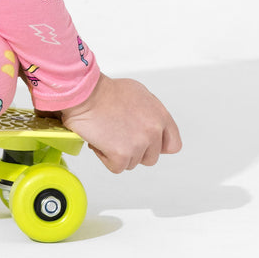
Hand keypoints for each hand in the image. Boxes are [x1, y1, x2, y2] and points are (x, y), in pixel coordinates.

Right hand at [60, 73, 180, 173]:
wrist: (85, 92)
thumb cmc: (105, 90)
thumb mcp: (138, 93)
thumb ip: (150, 113)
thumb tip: (148, 125)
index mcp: (160, 115)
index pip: (173, 145)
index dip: (158, 146)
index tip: (146, 143)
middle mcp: (153, 130)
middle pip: (151, 157)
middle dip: (135, 150)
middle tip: (119, 135)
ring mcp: (139, 144)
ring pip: (133, 163)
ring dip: (119, 153)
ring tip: (106, 133)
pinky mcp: (122, 155)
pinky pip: (117, 167)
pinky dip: (106, 157)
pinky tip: (99, 140)